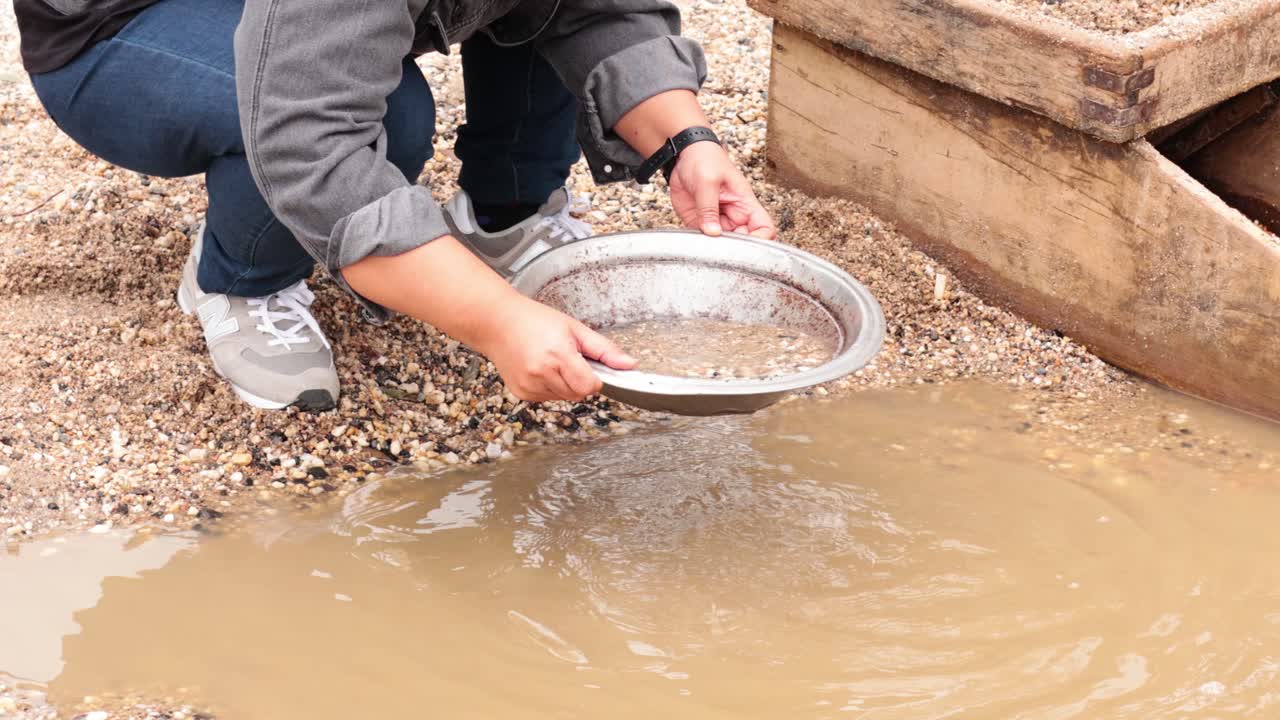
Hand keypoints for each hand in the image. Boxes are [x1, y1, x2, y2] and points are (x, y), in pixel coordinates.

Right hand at [478, 295, 636, 402]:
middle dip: (579, 379)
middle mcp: (541, 373)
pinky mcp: (521, 392)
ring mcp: (529, 385)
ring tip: (552, 361)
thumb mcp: (574, 328)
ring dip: (564, 384)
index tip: (589, 365)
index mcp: (558, 355)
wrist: (497, 322)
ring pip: (563, 397)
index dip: (594, 378)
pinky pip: (547, 398)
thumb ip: (604, 349)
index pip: (590, 386)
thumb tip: (629, 365)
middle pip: (578, 394)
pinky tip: (540, 369)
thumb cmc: (534, 321)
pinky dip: (549, 387)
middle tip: (568, 358)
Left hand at [669, 142, 776, 239]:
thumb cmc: (704, 159)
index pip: (764, 227)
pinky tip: (693, 241)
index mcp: (744, 203)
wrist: (683, 155)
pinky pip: (703, 239)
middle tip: (718, 249)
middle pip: (744, 241)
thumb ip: (708, 207)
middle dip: (734, 249)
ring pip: (723, 244)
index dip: (760, 240)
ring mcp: (718, 220)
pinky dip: (699, 243)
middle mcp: (734, 215)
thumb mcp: (707, 180)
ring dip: (715, 248)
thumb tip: (713, 232)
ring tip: (704, 245)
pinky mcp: (701, 222)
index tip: (746, 248)